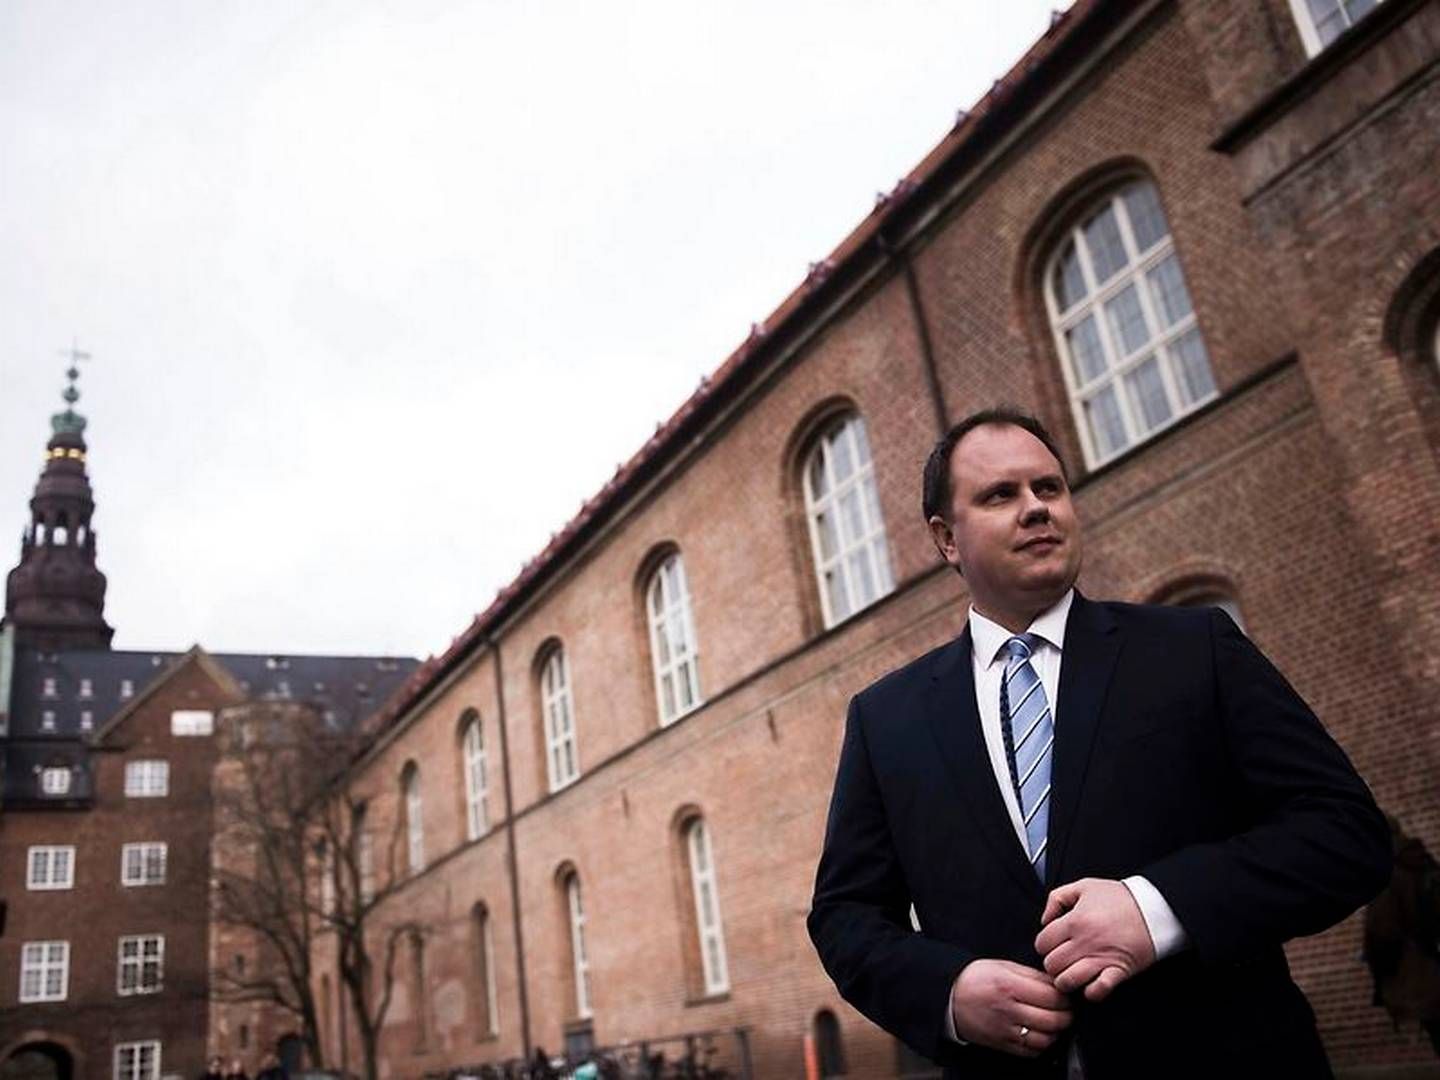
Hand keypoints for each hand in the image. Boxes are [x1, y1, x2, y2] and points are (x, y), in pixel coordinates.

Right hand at [949, 958, 1071, 1057]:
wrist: (949, 996)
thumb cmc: (975, 979)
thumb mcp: (1003, 966)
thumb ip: (1032, 975)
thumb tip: (1056, 984)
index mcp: (1010, 986)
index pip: (1053, 997)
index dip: (1066, 997)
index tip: (1066, 994)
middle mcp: (1009, 1010)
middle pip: (1054, 1020)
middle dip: (1066, 1016)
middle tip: (1066, 1009)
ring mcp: (1006, 1030)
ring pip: (1046, 1040)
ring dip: (1056, 1032)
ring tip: (1054, 1021)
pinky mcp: (1002, 1044)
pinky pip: (1031, 1052)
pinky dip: (1041, 1045)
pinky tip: (1040, 1033)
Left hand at [1034, 878, 1155, 1000]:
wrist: (1154, 908)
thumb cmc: (1119, 898)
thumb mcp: (1084, 886)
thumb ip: (1057, 898)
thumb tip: (1044, 920)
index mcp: (1074, 921)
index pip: (1042, 944)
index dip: (1044, 946)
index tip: (1052, 945)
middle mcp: (1085, 942)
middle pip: (1051, 965)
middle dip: (1053, 965)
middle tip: (1062, 960)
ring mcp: (1102, 958)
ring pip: (1067, 981)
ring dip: (1066, 981)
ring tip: (1072, 974)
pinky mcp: (1119, 971)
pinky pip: (1097, 991)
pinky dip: (1091, 992)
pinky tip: (1091, 983)